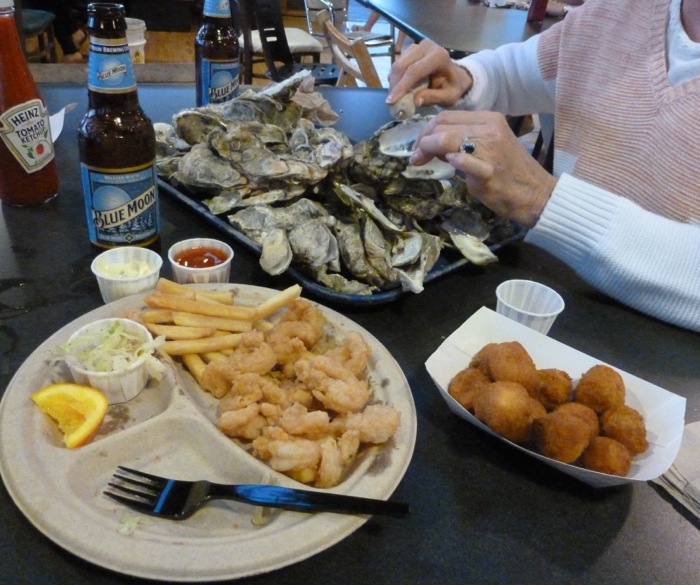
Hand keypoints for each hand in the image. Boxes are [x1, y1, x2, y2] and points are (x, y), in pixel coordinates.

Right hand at [386, 40, 472, 110]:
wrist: (455, 75)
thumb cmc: (453, 86)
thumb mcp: (449, 97)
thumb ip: (433, 98)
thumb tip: (415, 101)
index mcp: (439, 56)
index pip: (415, 71)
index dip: (402, 86)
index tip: (391, 101)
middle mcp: (426, 46)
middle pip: (402, 66)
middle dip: (394, 86)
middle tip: (390, 103)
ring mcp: (417, 46)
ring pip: (397, 65)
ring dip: (393, 82)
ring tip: (395, 97)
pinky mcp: (410, 50)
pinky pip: (397, 64)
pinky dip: (395, 78)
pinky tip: (399, 89)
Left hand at [410, 111, 556, 227]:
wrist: (535, 194)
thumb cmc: (507, 173)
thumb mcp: (486, 148)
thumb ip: (461, 142)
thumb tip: (430, 144)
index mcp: (488, 119)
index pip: (446, 116)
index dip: (426, 130)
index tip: (418, 147)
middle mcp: (489, 129)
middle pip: (442, 125)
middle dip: (422, 140)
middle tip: (415, 157)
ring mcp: (490, 149)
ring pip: (448, 139)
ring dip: (427, 150)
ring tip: (420, 163)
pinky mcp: (489, 171)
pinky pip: (466, 161)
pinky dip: (456, 160)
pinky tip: (450, 162)